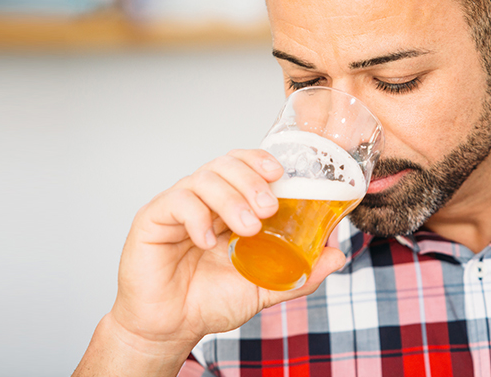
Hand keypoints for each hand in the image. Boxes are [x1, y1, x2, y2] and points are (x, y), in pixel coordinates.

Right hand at [74, 149, 345, 375]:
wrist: (171, 328)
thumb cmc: (209, 302)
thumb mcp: (263, 288)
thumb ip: (299, 273)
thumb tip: (337, 256)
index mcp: (228, 207)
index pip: (244, 166)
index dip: (261, 161)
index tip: (281, 173)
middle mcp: (204, 200)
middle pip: (226, 164)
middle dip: (252, 180)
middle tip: (269, 207)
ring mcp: (178, 207)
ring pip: (204, 178)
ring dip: (231, 198)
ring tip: (247, 228)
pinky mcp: (153, 219)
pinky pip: (176, 202)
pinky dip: (197, 216)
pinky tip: (208, 241)